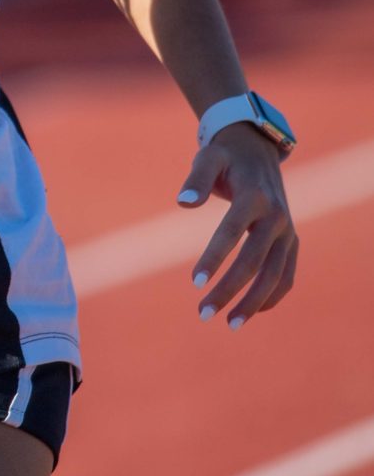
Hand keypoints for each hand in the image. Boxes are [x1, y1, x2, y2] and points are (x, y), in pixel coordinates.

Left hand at [176, 123, 297, 327]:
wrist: (259, 151)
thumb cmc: (226, 156)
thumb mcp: (208, 157)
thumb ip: (196, 179)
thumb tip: (183, 202)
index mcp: (255, 196)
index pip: (232, 231)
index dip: (214, 258)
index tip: (194, 282)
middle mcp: (276, 216)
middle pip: (255, 261)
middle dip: (229, 289)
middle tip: (203, 312)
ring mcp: (287, 231)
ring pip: (275, 275)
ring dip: (253, 302)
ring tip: (229, 324)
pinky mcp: (291, 242)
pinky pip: (286, 275)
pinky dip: (272, 296)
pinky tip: (250, 312)